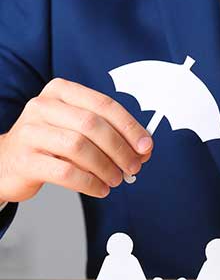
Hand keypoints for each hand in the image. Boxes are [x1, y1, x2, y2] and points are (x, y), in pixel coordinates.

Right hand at [0, 78, 152, 201]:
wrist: (7, 161)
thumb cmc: (51, 143)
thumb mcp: (78, 129)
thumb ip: (109, 133)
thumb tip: (143, 148)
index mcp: (61, 91)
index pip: (104, 104)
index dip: (129, 126)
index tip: (146, 146)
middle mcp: (43, 106)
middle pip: (93, 125)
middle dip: (120, 148)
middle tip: (134, 167)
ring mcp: (30, 131)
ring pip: (79, 147)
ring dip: (106, 167)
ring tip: (116, 179)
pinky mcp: (24, 159)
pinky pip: (65, 172)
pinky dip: (89, 183)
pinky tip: (100, 189)